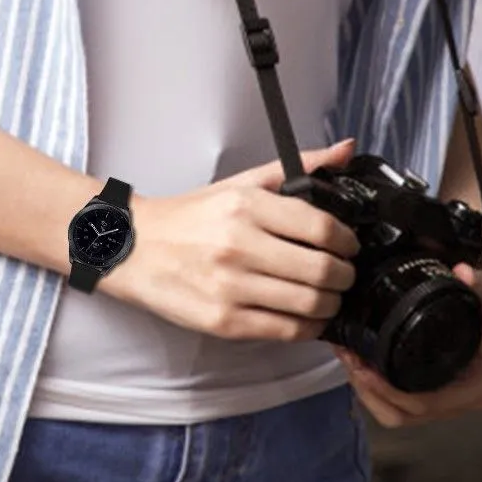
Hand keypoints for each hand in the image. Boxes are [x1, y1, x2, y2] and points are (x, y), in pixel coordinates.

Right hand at [107, 139, 360, 341]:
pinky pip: (286, 331)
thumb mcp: (237, 184)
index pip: (321, 228)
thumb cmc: (188, 218)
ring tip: (326, 295)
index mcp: (245, 206)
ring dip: (330, 304)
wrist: (132, 248)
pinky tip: (304, 316)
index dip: (348, 241)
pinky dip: (307, 327)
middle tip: (342, 273)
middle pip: (323, 271)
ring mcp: (230, 287)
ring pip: (310, 305)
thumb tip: (345, 150)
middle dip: (344, 276)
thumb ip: (294, 168)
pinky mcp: (223, 321)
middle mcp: (238, 245)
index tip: (349, 245)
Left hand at [333, 258, 481, 426]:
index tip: (360, 365)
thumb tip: (464, 274)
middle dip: (367, 390)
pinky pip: (396, 398)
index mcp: (476, 385)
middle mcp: (461, 397)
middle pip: (402, 414)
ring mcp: (445, 395)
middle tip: (346, 354)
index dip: (386, 391)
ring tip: (346, 352)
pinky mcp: (431, 384)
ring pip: (394, 411)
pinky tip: (358, 353)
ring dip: (365, 388)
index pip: (423, 405)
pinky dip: (372, 383)